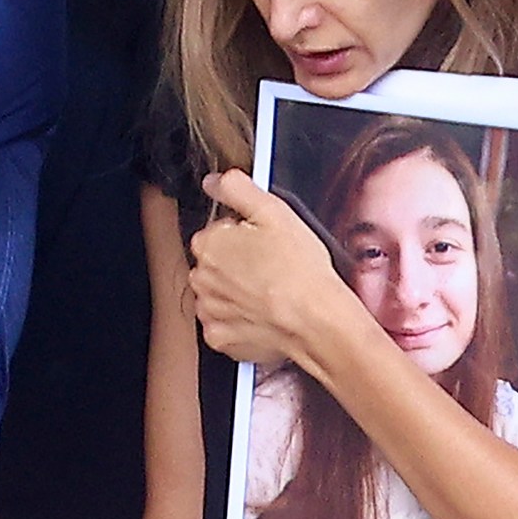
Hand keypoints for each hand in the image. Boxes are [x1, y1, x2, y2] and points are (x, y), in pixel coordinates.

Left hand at [189, 171, 348, 367]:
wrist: (316, 321)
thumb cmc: (300, 270)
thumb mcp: (274, 212)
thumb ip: (237, 189)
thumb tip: (215, 181)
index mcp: (209, 244)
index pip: (219, 231)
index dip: (246, 236)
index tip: (265, 244)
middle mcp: (201, 277)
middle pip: (216, 263)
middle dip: (238, 264)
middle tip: (272, 268)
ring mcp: (209, 309)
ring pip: (219, 293)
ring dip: (237, 292)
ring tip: (269, 292)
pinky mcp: (219, 337)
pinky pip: (224, 325)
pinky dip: (239, 321)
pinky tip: (262, 315)